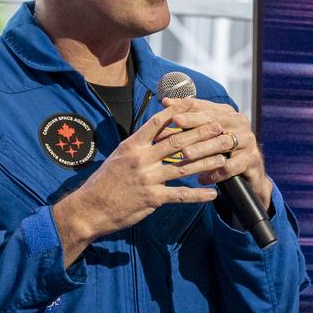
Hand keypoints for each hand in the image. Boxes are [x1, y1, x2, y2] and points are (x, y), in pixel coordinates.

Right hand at [52, 106, 216, 265]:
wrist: (89, 209)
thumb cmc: (105, 181)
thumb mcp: (119, 156)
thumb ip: (139, 144)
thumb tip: (158, 129)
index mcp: (132, 145)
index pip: (157, 122)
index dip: (178, 111)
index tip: (194, 103)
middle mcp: (141, 159)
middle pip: (177, 141)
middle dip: (201, 134)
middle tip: (219, 128)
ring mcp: (147, 179)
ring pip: (183, 167)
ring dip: (206, 161)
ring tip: (223, 156)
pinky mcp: (152, 198)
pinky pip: (180, 195)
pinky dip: (198, 195)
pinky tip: (213, 193)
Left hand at [158, 97, 273, 216]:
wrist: (249, 171)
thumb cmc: (222, 149)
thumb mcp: (205, 133)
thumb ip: (188, 119)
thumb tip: (165, 102)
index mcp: (228, 114)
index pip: (207, 108)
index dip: (190, 110)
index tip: (172, 114)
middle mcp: (239, 123)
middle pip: (215, 121)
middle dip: (194, 123)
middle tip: (176, 125)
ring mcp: (248, 140)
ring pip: (223, 143)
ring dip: (203, 149)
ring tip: (185, 154)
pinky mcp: (251, 159)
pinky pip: (231, 166)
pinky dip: (215, 173)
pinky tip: (202, 178)